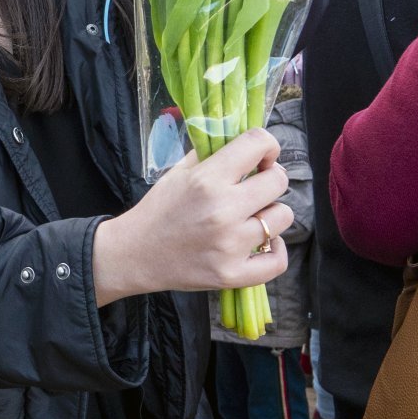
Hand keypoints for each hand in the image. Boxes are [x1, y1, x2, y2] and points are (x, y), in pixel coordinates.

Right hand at [91, 129, 292, 305]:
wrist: (135, 254)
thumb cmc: (159, 209)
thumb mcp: (179, 171)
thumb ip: (212, 154)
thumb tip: (245, 144)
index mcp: (208, 179)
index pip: (258, 144)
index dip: (266, 145)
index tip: (262, 156)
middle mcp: (223, 210)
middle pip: (277, 181)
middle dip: (270, 178)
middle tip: (257, 186)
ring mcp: (230, 245)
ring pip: (282, 217)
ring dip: (271, 214)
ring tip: (254, 217)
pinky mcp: (232, 274)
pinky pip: (277, 261)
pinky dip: (276, 250)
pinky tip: (265, 243)